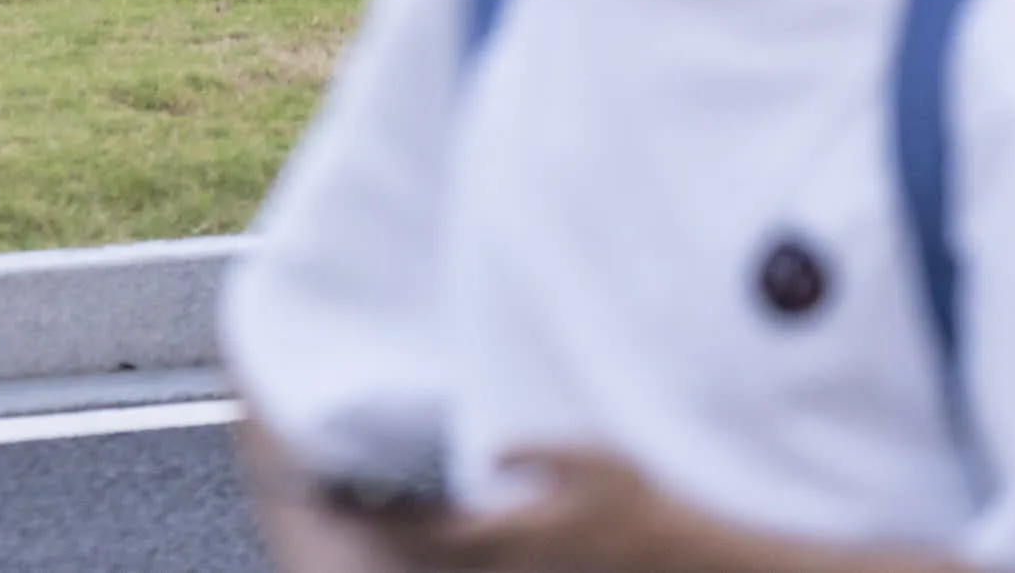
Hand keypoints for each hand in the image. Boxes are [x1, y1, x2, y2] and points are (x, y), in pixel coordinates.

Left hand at [378, 448, 726, 572]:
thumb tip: (490, 455)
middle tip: (339, 500)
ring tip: (366, 511)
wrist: (675, 557)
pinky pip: (469, 565)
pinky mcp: (528, 571)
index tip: (356, 497)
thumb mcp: (591, 460)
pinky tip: (422, 526)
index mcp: (516, 536)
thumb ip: (536, 453)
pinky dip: (438, 548)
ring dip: (406, 540)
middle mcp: (510, 565)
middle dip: (384, 530)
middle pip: (430, 556)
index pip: (436, 533)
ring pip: (446, 566)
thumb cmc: (637, 505)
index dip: (392, 517)